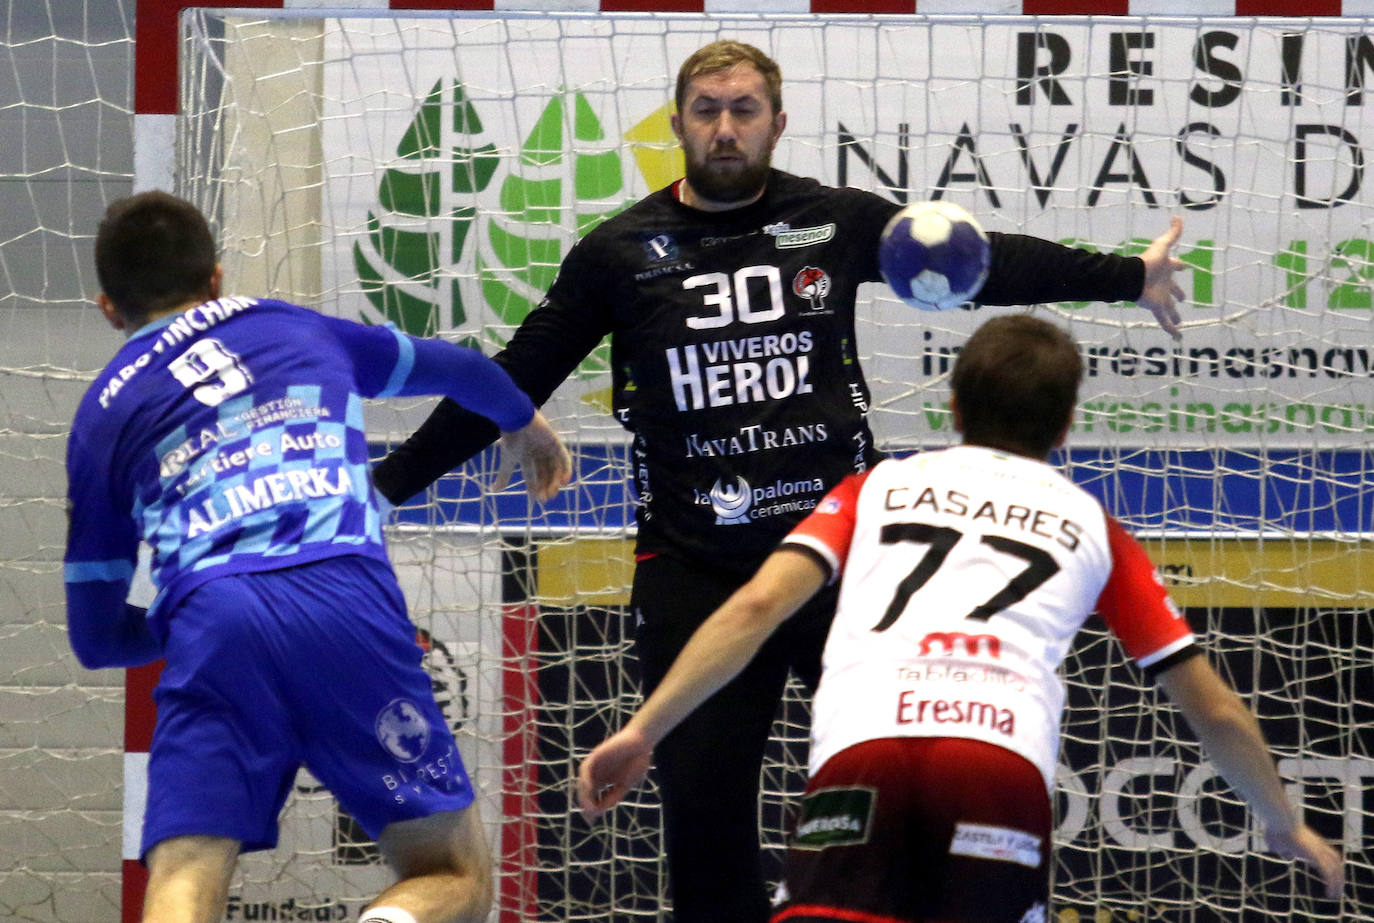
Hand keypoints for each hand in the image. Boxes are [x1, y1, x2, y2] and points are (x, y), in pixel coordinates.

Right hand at [493, 410, 571, 502]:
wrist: (516, 420)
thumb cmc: (511, 440)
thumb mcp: (508, 461)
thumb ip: (503, 476)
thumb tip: (493, 490)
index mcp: (526, 456)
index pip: (532, 475)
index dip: (534, 486)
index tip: (537, 498)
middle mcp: (538, 453)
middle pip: (545, 473)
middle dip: (546, 486)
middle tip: (546, 498)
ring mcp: (548, 447)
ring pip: (555, 468)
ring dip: (555, 481)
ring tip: (553, 492)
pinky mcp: (555, 442)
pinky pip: (564, 457)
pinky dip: (566, 469)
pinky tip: (564, 481)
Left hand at [577, 727, 653, 819]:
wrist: (642, 742)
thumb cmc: (637, 762)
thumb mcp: (626, 785)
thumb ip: (614, 796)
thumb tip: (601, 810)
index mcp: (604, 781)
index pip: (592, 798)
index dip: (591, 810)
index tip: (592, 822)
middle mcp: (597, 774)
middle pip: (585, 793)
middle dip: (586, 806)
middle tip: (589, 818)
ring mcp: (595, 765)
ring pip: (583, 783)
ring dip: (584, 796)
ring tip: (589, 808)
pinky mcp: (596, 755)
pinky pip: (586, 769)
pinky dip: (586, 780)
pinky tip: (590, 789)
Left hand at [1136, 215, 1186, 339]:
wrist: (1132, 277)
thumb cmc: (1148, 261)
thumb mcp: (1163, 245)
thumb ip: (1172, 232)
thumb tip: (1177, 216)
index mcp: (1166, 269)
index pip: (1175, 266)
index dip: (1179, 265)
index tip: (1184, 267)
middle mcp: (1163, 284)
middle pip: (1172, 290)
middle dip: (1178, 294)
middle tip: (1183, 299)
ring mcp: (1160, 297)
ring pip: (1169, 309)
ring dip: (1174, 316)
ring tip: (1179, 322)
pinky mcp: (1156, 308)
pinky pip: (1164, 321)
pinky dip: (1170, 330)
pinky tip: (1177, 338)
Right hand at [1267, 823, 1344, 898]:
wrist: (1280, 821)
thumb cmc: (1276, 829)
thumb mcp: (1277, 843)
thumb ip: (1283, 850)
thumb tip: (1288, 857)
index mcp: (1312, 842)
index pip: (1329, 855)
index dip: (1332, 866)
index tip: (1330, 878)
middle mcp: (1319, 845)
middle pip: (1336, 862)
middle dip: (1338, 877)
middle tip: (1337, 890)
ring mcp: (1319, 850)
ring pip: (1335, 870)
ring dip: (1337, 884)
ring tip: (1335, 896)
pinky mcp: (1316, 856)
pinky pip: (1328, 873)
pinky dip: (1331, 884)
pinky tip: (1329, 893)